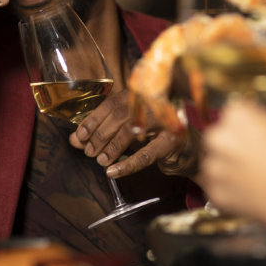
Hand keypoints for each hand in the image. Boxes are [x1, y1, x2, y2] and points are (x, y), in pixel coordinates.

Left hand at [68, 89, 197, 178]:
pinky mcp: (172, 140)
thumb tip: (75, 139)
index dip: (92, 120)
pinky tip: (113, 171)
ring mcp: (164, 119)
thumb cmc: (155, 135)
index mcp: (140, 94)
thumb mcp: (128, 130)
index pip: (111, 104)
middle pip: (119, 116)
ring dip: (111, 148)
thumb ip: (102, 132)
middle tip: (88, 150)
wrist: (190, 147)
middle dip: (99, 135)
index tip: (79, 136)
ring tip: (101, 160)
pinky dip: (127, 164)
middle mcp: (152, 101)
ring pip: (130, 132)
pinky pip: (146, 154)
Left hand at [199, 100, 265, 242]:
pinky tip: (249, 190)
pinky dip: (228, 188)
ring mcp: (215, 166)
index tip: (252, 134)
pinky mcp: (214, 190)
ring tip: (252, 176)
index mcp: (238, 117)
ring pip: (215, 161)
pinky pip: (216, 185)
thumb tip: (251, 119)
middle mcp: (220, 138)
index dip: (244, 125)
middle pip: (218, 136)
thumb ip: (261, 119)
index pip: (232, 113)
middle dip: (231, 145)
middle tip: (252, 157)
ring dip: (227, 167)